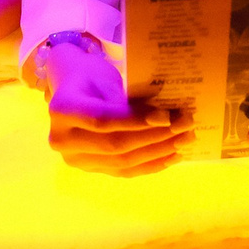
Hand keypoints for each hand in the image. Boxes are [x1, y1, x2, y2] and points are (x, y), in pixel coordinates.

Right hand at [45, 41, 189, 176]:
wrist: (70, 89)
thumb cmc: (91, 77)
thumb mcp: (106, 79)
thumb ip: (129, 100)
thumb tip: (168, 116)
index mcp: (63, 109)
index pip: (103, 120)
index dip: (136, 120)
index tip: (167, 116)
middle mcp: (63, 139)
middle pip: (115, 144)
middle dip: (155, 136)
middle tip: (185, 125)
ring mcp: (76, 158)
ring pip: (122, 162)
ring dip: (158, 152)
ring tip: (185, 139)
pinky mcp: (90, 169)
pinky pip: (124, 171)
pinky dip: (150, 164)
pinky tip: (173, 155)